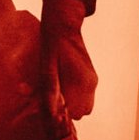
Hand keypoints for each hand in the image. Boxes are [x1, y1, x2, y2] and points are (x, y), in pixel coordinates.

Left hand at [40, 0, 96, 124]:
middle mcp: (90, 83)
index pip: (73, 113)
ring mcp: (92, 79)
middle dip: (66, 111)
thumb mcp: (45, 67)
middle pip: (81, 112)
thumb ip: (48, 90)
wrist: (64, 25)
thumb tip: (48, 110)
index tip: (48, 106)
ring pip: (85, 106)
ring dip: (71, 104)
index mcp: (79, 82)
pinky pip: (86, 96)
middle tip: (51, 99)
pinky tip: (63, 86)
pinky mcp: (91, 76)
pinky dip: (76, 97)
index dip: (60, 114)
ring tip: (57, 93)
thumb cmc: (51, 45)